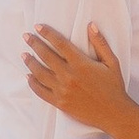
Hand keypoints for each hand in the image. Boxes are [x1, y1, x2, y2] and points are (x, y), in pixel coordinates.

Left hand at [25, 20, 132, 138]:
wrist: (113, 113)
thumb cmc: (114, 86)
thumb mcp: (112, 62)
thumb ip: (100, 43)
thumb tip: (91, 25)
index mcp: (81, 63)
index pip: (59, 43)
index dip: (47, 33)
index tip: (38, 26)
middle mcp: (69, 76)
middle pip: (46, 56)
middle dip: (34, 44)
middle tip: (26, 36)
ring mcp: (62, 90)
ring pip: (40, 73)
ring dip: (30, 62)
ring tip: (24, 55)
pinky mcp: (59, 103)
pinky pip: (41, 92)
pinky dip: (32, 83)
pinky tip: (28, 76)